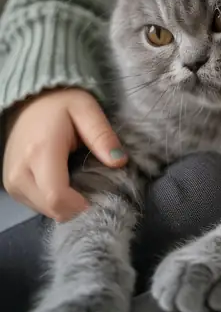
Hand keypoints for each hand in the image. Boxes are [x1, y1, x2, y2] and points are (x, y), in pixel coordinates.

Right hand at [2, 87, 126, 221]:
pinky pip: (37, 205)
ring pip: (45, 211)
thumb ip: (102, 136)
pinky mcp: (11, 187)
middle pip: (52, 209)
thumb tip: (119, 161)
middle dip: (76, 204)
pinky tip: (62, 178)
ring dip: (65, 202)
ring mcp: (11, 182)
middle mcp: (19, 172)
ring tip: (75, 175)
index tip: (98, 193)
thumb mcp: (87, 110)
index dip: (81, 204)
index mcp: (40, 152)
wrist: (31, 100)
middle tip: (91, 181)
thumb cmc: (61, 103)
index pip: (57, 198)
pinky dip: (53, 199)